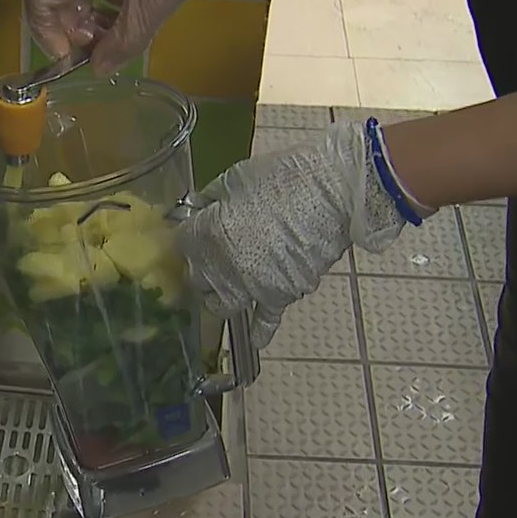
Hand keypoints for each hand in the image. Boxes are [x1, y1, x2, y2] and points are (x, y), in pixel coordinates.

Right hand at [26, 0, 214, 75]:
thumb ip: (126, 39)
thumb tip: (101, 68)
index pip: (41, 0)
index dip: (48, 35)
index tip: (72, 59)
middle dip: (75, 30)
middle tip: (102, 49)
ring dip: (94, 18)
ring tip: (120, 34)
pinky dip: (110, 1)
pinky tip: (131, 13)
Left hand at [176, 121, 422, 348]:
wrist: (334, 193)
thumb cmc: (284, 177)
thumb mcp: (237, 178)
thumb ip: (212, 198)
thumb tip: (199, 207)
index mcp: (208, 234)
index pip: (183, 244)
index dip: (188, 237)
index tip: (194, 234)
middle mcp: (223, 266)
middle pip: (199, 277)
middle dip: (202, 267)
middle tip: (211, 259)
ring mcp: (251, 286)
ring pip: (221, 303)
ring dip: (219, 298)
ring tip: (224, 292)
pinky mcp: (280, 296)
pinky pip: (265, 320)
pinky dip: (260, 330)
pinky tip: (256, 340)